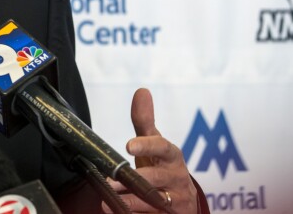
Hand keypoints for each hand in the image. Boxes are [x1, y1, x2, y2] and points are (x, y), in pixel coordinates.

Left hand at [104, 88, 197, 212]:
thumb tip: (142, 91)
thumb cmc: (163, 166)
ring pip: (155, 201)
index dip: (147, 145)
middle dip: (135, 179)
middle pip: (157, 177)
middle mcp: (177, 177)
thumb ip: (145, 121)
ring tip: (110, 200)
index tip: (129, 145)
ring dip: (131, 201)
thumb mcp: (155, 144)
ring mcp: (176, 199)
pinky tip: (120, 212)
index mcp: (172, 155)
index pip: (162, 147)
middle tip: (113, 180)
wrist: (183, 199)